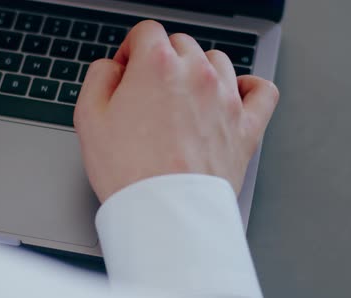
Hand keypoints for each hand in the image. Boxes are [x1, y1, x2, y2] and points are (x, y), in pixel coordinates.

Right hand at [74, 21, 279, 201]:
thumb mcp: (89, 118)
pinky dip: (249, 88)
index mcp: (157, 65)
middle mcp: (196, 74)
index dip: (130, 50)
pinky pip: (261, 91)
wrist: (165, 212)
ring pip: (217, 61)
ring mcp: (226, 98)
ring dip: (199, 71)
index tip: (126, 70)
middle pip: (181, 45)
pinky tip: (234, 95)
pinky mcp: (246, 126)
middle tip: (148, 91)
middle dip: (162, 61)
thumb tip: (112, 67)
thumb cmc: (128, 170)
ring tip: (184, 96)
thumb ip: (99, 77)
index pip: (146, 33)